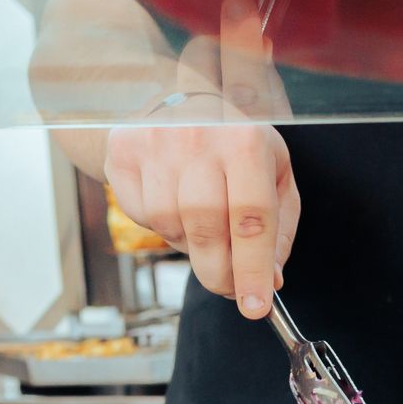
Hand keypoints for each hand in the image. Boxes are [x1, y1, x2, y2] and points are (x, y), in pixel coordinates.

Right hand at [101, 0, 298, 319]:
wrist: (178, 98)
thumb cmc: (235, 144)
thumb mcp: (274, 175)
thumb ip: (278, 231)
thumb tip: (269, 281)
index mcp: (246, 141)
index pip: (252, 218)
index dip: (253, 269)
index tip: (256, 305)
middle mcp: (199, 138)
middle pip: (207, 230)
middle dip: (221, 273)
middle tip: (231, 287)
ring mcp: (156, 143)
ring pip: (171, 226)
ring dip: (190, 246)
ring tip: (204, 226)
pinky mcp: (124, 152)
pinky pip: (142, 216)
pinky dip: (163, 226)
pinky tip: (175, 204)